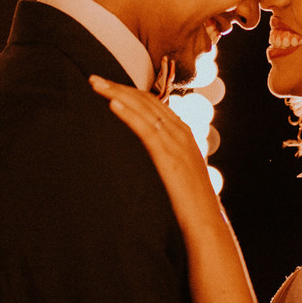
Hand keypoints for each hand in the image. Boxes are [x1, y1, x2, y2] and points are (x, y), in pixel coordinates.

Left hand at [89, 75, 220, 230]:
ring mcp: (177, 143)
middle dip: (119, 88)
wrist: (206, 223)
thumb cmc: (192, 203)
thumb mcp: (181, 173)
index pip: (155, 104)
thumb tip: (153, 157)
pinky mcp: (169, 157)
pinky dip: (128, 115)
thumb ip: (169, 159)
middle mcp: (182, 133)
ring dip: (118, 94)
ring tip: (97, 85)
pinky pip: (146, 129)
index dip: (130, 92)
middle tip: (95, 79)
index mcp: (185, 135)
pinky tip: (112, 105)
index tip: (110, 86)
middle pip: (147, 101)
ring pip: (145, 110)